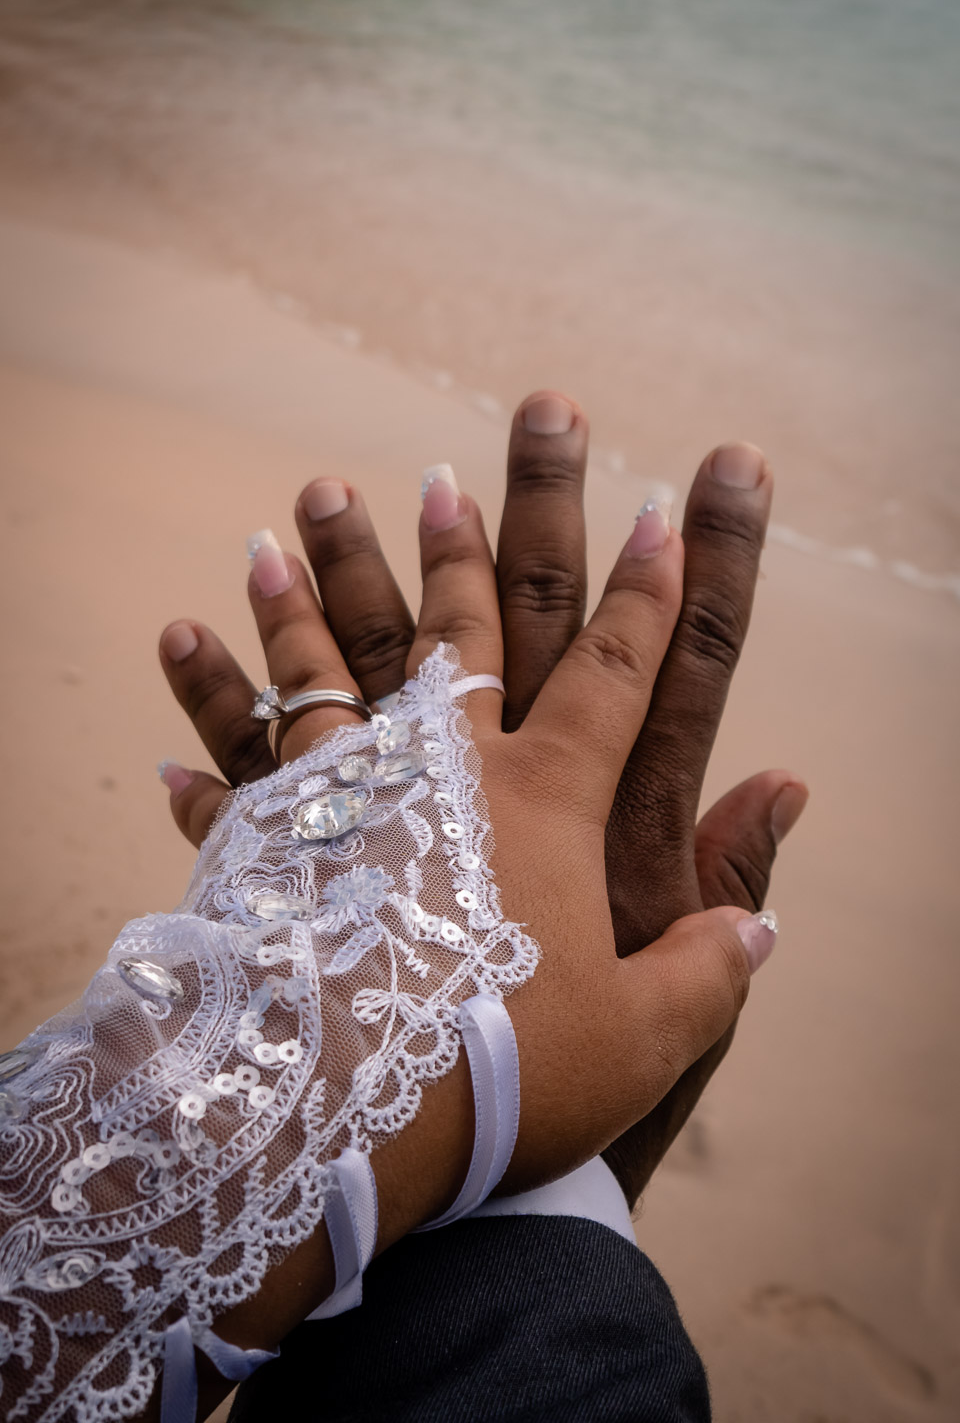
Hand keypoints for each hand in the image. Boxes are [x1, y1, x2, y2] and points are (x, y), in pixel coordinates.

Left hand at [159, 393, 804, 1202]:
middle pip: (462, 635)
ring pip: (335, 661)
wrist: (348, 1113)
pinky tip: (180, 638)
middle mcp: (443, 772)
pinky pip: (234, 745)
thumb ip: (710, 969)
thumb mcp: (642, 1041)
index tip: (661, 515)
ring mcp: (345, 794)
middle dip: (466, 546)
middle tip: (451, 468)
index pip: (612, 677)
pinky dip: (208, 694)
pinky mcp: (264, 836)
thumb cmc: (504, 1069)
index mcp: (543, 805)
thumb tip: (766, 926)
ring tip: (299, 512)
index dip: (647, 598)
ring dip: (321, 582)